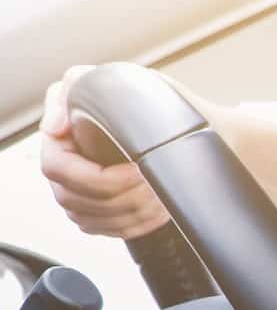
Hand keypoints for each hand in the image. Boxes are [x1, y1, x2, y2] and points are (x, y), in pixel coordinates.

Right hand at [38, 65, 171, 239]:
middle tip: (157, 187)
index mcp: (60, 140)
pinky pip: (110, 230)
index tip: (137, 169)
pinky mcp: (100, 212)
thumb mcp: (109, 80)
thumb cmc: (148, 99)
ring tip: (163, 199)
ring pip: (95, 219)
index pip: (61, 170)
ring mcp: (80, 193)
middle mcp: (65, 170)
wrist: (189, 123)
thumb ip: (75, 86)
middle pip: (78, 200)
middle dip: (123, 197)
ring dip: (133, 213)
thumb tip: (55, 126)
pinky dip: (137, 225)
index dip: (99, 177)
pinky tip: (159, 213)